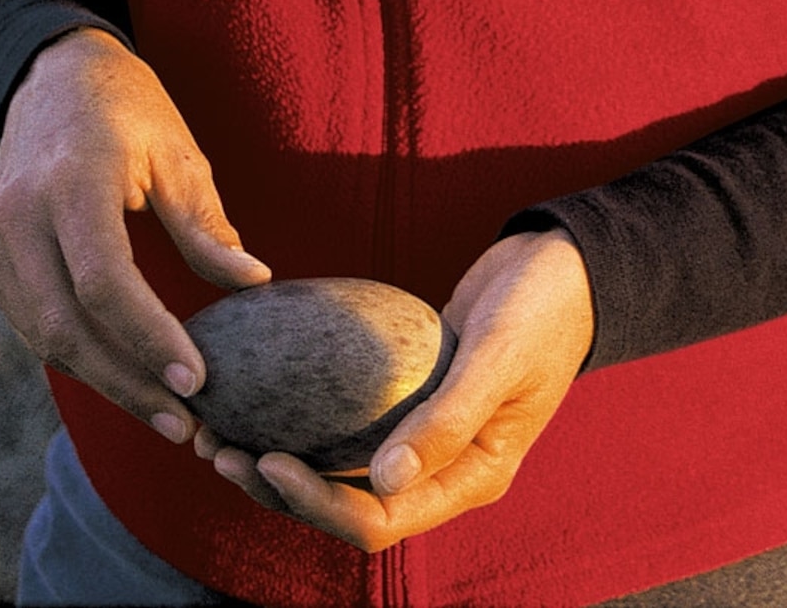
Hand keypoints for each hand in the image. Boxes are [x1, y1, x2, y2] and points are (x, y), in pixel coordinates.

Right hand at [0, 28, 271, 445]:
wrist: (49, 77)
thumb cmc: (128, 110)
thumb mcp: (178, 151)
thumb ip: (206, 224)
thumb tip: (254, 284)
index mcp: (71, 180)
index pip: (105, 282)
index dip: (150, 339)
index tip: (201, 381)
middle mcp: (18, 216)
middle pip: (66, 327)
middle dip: (129, 384)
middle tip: (189, 425)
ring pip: (45, 337)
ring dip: (107, 383)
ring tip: (170, 416)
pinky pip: (33, 324)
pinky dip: (82, 357)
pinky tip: (130, 380)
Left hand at [197, 229, 594, 550]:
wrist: (567, 265)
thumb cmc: (543, 306)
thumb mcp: (499, 354)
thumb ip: (448, 418)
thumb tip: (382, 482)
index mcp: (474, 476)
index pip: (382, 521)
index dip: (317, 502)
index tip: (266, 457)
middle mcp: (445, 471)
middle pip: (349, 509)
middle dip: (281, 491)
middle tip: (219, 448)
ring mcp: (425, 442)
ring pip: (340, 476)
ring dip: (280, 465)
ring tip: (221, 433)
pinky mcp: (408, 407)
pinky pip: (347, 432)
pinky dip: (301, 425)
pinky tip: (260, 401)